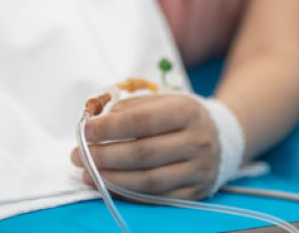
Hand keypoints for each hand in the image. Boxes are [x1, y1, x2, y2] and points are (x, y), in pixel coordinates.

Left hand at [71, 93, 219, 199]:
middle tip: (78, 155)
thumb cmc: (180, 117)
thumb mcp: (163, 100)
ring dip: (111, 179)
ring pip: (148, 181)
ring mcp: (198, 170)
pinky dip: (128, 194)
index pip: (141, 121)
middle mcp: (196, 141)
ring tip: (87, 173)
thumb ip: (131, 107)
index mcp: (187, 111)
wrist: (219, 137)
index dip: (109, 128)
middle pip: (142, 154)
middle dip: (104, 156)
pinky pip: (157, 199)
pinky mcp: (196, 193)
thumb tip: (98, 120)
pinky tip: (108, 186)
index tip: (84, 131)